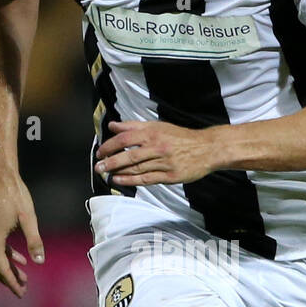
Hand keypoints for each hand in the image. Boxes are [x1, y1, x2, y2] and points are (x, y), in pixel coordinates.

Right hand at [0, 167, 43, 297]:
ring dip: (8, 269)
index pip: (2, 269)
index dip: (12, 283)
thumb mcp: (28, 218)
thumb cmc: (14, 194)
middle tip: (25, 289)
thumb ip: (34, 241)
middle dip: (9, 280)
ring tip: (24, 276)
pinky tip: (20, 259)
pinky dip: (5, 256)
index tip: (22, 294)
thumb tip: (40, 261)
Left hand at [95, 120, 218, 186]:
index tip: (100, 152)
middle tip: (98, 167)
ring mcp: (164, 162)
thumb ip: (134, 126)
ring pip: (136, 169)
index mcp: (153, 133)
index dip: (110, 146)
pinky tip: (119, 181)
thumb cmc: (180, 137)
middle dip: (110, 162)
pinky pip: (147, 179)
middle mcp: (157, 147)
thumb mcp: (158, 127)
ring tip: (106, 174)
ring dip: (119, 173)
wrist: (206, 148)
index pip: (125, 138)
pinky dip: (131, 180)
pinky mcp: (170, 176)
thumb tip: (113, 125)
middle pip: (128, 156)